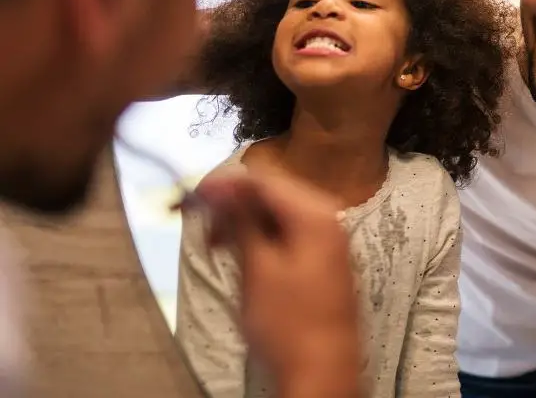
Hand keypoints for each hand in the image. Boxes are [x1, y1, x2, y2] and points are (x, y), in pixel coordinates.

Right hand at [192, 166, 360, 397]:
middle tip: (200, 225)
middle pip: (273, 193)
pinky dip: (263, 238)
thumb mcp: (258, 268)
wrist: (323, 370)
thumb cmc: (288, 323)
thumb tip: (220, 188)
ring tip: (215, 245)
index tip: (191, 197)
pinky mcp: (324, 258)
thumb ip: (241, 221)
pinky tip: (241, 254)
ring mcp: (329, 238)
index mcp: (316, 213)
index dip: (224, 185)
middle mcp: (329, 217)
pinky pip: (289, 233)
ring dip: (245, 222)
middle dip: (233, 204)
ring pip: (279, 214)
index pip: (264, 180)